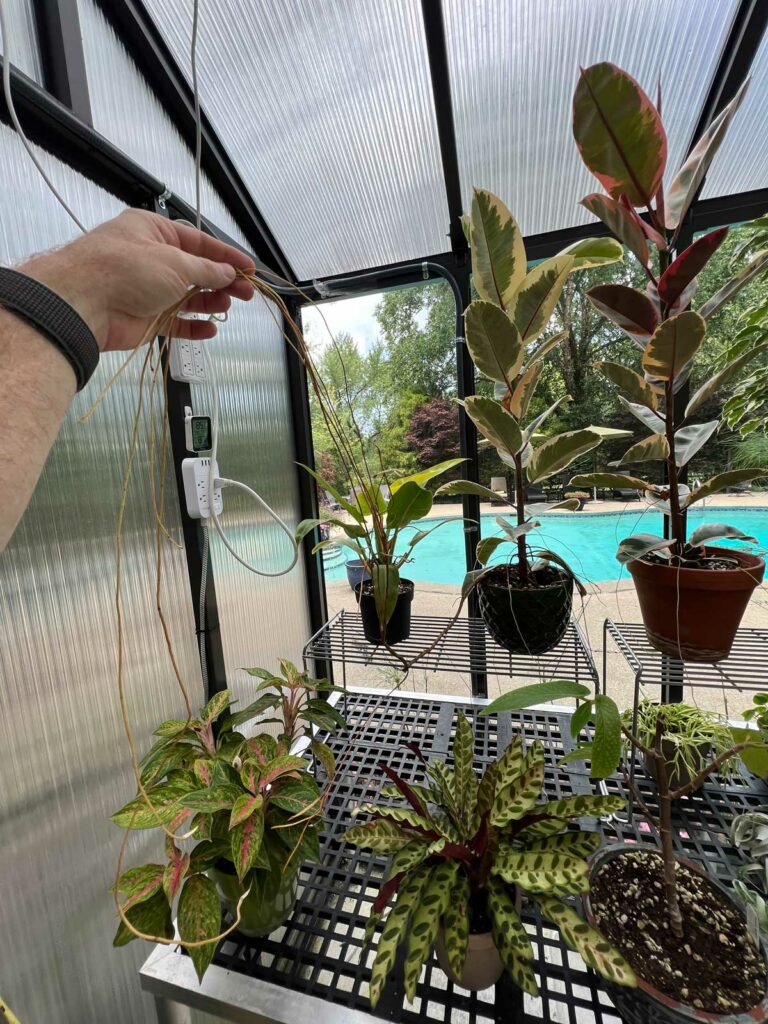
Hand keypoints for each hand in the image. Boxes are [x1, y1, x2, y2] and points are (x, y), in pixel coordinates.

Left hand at [18, 209, 256, 350]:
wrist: (85, 304)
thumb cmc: (126, 269)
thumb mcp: (175, 262)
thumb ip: (206, 270)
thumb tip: (227, 273)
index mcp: (153, 231)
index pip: (198, 242)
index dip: (225, 256)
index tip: (248, 268)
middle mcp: (150, 258)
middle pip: (195, 270)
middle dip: (222, 281)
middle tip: (247, 292)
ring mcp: (147, 289)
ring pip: (187, 296)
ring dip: (209, 302)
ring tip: (229, 306)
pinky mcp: (145, 318)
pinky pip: (175, 322)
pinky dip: (193, 326)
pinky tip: (210, 329)